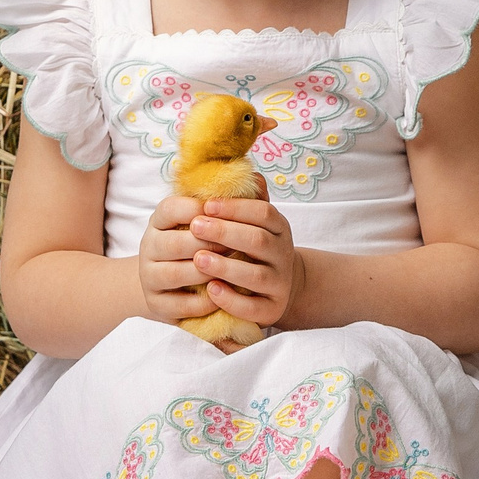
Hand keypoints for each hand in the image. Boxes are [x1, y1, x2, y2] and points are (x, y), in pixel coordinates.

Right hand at [138, 194, 225, 323]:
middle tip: (238, 245)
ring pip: (177, 273)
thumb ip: (229, 201)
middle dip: (211, 244)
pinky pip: (182, 305)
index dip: (198, 210)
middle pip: (176, 243)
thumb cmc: (201, 245)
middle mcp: (148, 247)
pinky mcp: (157, 305)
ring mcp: (149, 278)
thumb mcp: (208, 221)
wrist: (176, 285)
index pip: (171, 208)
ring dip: (209, 271)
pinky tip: (224, 293)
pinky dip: (206, 301)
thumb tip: (256, 178)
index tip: (222, 213)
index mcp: (159, 221)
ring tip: (234, 268)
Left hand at [186, 196, 299, 331]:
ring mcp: (280, 284)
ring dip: (226, 266)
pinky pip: (253, 308)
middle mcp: (283, 255)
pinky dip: (232, 299)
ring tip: (198, 259)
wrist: (274, 286)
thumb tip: (242, 169)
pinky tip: (211, 290)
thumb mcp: (252, 221)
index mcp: (279, 228)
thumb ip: (245, 198)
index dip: (235, 208)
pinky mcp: (272, 310)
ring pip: (256, 275)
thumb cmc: (251, 247)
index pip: (263, 213)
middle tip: (196, 226)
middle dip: (225, 233)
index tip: (207, 205)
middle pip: (258, 241)